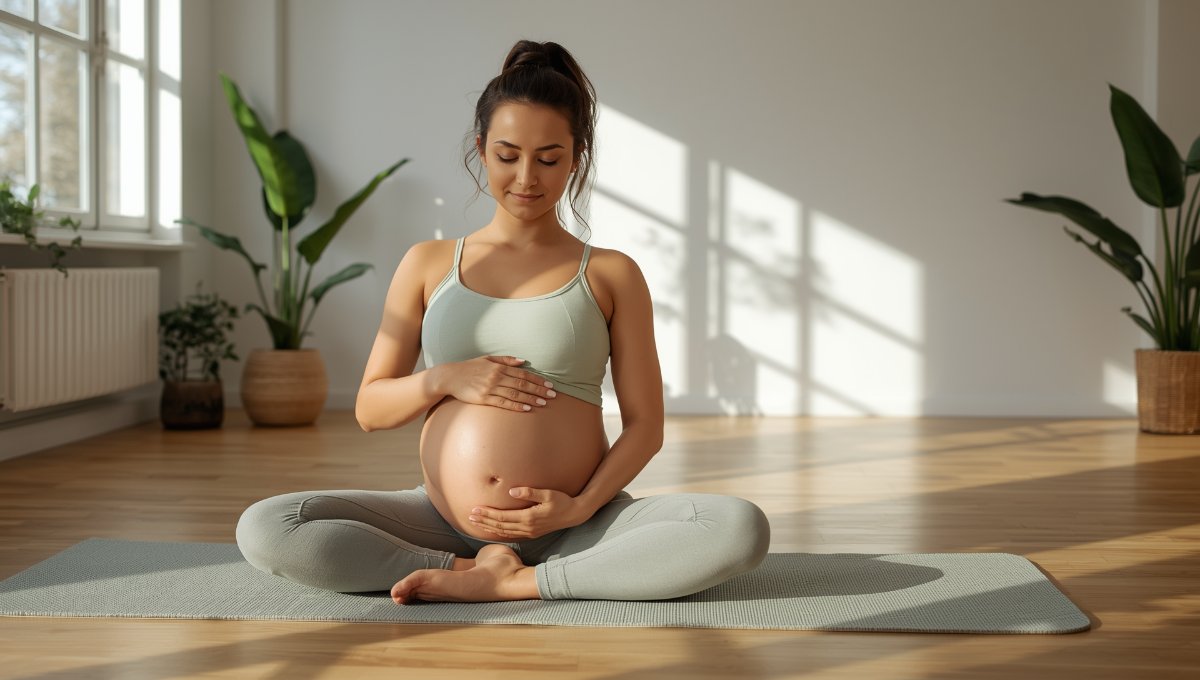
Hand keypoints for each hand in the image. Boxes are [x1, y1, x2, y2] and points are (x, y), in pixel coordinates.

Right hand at [436, 355, 556, 411]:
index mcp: (499, 367)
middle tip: (552, 395)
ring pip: (515, 394)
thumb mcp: (487, 359)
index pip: (523, 374)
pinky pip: (503, 403)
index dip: (537, 380)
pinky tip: (526, 408)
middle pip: (522, 384)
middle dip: (538, 390)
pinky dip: (516, 406)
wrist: (450, 377)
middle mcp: (496, 377)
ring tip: (543, 403)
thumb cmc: (469, 367)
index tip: (549, 384)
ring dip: (530, 398)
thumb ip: (505, 360)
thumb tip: (523, 361)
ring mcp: (490, 388)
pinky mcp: (483, 399)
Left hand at [468, 487, 590, 538]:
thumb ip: (530, 492)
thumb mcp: (548, 494)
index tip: (475, 509)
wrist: (575, 515)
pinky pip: (511, 534)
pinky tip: (492, 529)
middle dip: (483, 521)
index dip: (487, 514)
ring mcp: (529, 532)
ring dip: (488, 527)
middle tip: (469, 516)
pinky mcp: (532, 533)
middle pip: (499, 526)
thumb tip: (512, 490)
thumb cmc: (562, 501)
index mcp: (529, 518)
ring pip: (504, 532)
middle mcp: (527, 527)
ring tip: (476, 523)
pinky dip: (499, 532)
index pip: (502, 517)